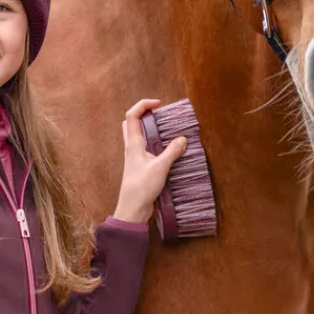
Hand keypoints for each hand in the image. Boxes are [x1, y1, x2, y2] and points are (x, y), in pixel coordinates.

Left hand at [113, 97, 187, 224]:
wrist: (132, 209)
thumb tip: (182, 139)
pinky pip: (145, 149)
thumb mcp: (160, 167)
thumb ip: (172, 152)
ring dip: (149, 129)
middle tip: (159, 115)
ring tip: (166, 130)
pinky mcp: (139, 167)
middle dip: (143, 114)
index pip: (132, 116)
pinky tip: (166, 150)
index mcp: (133, 144)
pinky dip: (154, 144)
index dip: (143, 105)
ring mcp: (134, 158)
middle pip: (130, 124)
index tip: (158, 104)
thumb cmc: (141, 188)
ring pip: (137, 136)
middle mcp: (131, 148)